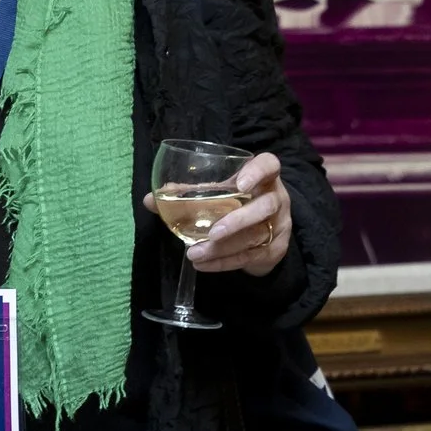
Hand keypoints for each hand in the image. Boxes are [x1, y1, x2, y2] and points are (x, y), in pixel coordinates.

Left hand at [158, 151, 293, 277]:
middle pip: (264, 207)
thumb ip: (188, 194)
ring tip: (195, 253)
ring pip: (255, 236)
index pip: (269, 165)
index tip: (240, 184)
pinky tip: (204, 265)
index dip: (257, 172)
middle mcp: (276, 199)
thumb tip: (151, 200)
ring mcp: (279, 225)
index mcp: (263, 177)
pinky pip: (250, 257)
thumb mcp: (218, 193)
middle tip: (212, 232)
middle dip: (238, 220)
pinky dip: (224, 262)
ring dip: (223, 248)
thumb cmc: (236, 202)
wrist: (264, 229)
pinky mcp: (275, 249)